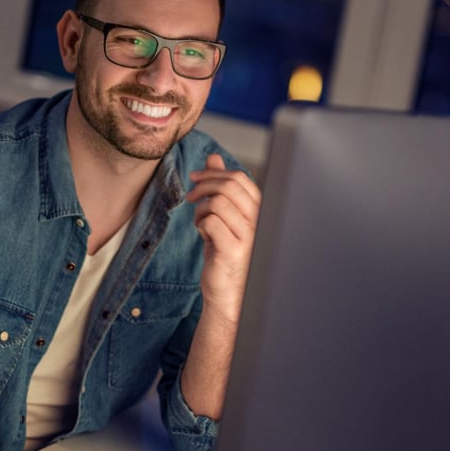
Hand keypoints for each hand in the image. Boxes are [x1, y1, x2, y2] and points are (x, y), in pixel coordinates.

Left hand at [187, 153, 261, 322]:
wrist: (228, 292)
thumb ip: (221, 186)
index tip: (195, 177)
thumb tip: (214, 157)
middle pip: (230, 185)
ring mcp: (249, 236)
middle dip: (204, 185)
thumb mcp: (223, 216)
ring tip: (199, 222)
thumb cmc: (225, 253)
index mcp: (259, 211)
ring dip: (200, 209)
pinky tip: (203, 234)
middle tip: (190, 196)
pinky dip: (200, 224)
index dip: (214, 173)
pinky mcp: (234, 250)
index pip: (240, 178)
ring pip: (218, 202)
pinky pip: (211, 221)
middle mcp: (259, 221)